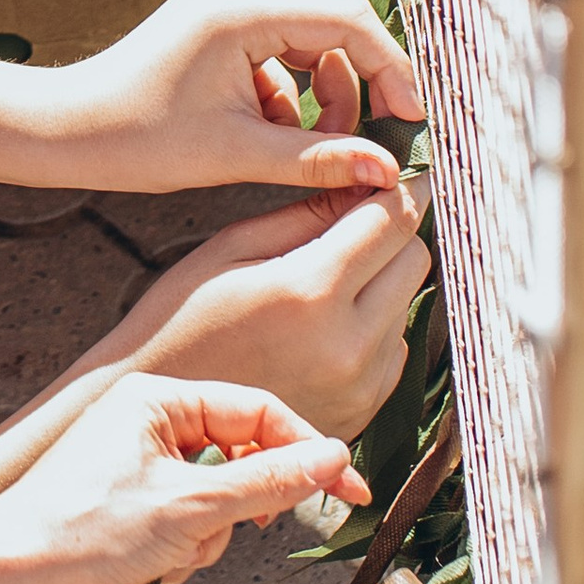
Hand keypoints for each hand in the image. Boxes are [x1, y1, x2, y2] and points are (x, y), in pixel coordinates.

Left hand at [0, 378, 369, 583]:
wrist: (10, 579)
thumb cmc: (83, 532)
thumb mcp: (192, 506)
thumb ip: (269, 480)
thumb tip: (332, 459)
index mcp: (157, 399)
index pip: (258, 411)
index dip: (308, 451)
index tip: (351, 491)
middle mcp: (146, 423)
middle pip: (240, 457)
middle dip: (237, 507)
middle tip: (230, 528)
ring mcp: (136, 466)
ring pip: (216, 501)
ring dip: (204, 538)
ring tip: (166, 553)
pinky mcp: (129, 507)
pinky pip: (187, 526)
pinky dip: (181, 552)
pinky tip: (149, 568)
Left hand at [55, 0, 422, 190]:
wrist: (72, 126)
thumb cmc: (141, 138)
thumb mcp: (239, 155)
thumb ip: (321, 160)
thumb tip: (392, 172)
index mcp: (241, 5)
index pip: (349, 21)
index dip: (392, 71)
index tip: (413, 122)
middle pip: (338, 23)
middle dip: (364, 84)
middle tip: (379, 141)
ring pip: (315, 37)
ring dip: (328, 93)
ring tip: (315, 149)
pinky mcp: (223, 13)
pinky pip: (286, 45)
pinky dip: (295, 90)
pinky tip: (274, 133)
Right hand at [96, 181, 431, 439]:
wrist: (168, 412)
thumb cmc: (183, 318)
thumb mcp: (231, 247)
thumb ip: (307, 212)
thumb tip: (367, 180)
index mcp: (309, 291)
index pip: (392, 222)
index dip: (402, 187)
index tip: (402, 171)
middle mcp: (349, 343)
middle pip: (414, 261)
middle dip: (393, 231)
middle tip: (356, 221)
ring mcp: (361, 384)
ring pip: (408, 303)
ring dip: (382, 280)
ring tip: (325, 281)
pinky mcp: (364, 409)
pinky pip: (396, 347)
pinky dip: (374, 325)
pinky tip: (325, 324)